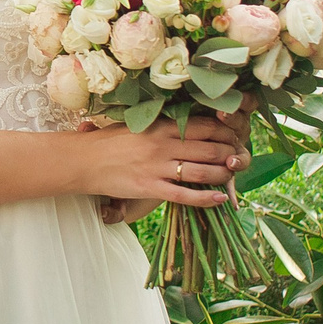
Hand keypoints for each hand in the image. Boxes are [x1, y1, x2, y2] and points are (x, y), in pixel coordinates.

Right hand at [78, 110, 252, 215]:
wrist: (83, 161)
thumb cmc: (109, 142)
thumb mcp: (138, 125)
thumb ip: (163, 125)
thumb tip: (189, 124)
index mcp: (161, 126)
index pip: (205, 126)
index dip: (226, 133)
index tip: (235, 138)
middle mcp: (163, 145)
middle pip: (210, 148)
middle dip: (230, 154)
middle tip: (239, 159)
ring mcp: (157, 167)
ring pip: (202, 172)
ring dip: (223, 175)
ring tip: (232, 177)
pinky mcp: (150, 188)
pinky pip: (184, 195)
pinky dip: (205, 198)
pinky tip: (219, 199)